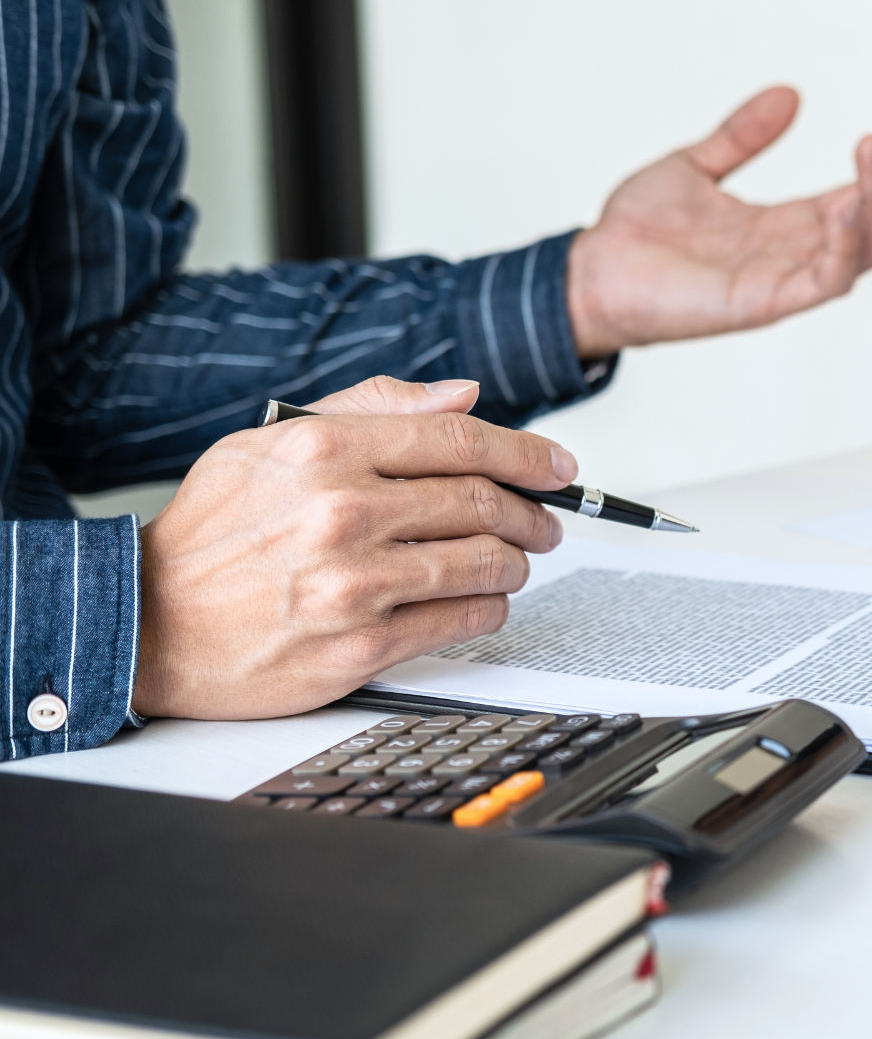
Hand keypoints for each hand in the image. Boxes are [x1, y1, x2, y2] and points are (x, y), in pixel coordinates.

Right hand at [133, 376, 573, 718]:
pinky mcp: (362, 645)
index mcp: (323, 451)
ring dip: (515, 563)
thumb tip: (463, 393)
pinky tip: (483, 602)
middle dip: (531, 513)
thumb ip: (370, 408)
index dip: (524, 453)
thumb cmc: (211, 533)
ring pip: (484, 564)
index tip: (557, 465)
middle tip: (545, 521)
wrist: (147, 623)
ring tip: (514, 562)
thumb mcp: (269, 443)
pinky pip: (461, 621)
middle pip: (481, 502)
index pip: (457, 439)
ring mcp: (355, 583)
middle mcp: (342, 512)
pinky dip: (488, 609)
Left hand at [567, 87, 871, 353]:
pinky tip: (847, 204)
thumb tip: (791, 95)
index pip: (869, 192)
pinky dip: (846, 246)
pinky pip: (826, 281)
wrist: (590, 273)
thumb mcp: (696, 165)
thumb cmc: (636, 233)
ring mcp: (787, 280)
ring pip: (869, 250)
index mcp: (790, 223)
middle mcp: (800, 252)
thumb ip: (743, 135)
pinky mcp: (765, 303)